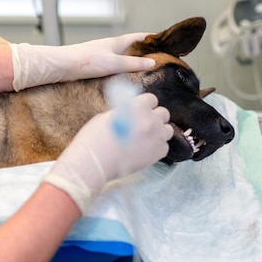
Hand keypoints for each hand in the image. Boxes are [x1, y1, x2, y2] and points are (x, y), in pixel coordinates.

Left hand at [10, 33, 153, 90]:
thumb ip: (133, 64)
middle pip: (131, 46)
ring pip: (123, 56)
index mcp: (117, 42)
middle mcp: (110, 47)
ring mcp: (103, 55)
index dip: (151, 38)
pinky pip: (115, 65)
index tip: (163, 40)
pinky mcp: (96, 65)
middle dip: (144, 50)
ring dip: (133, 60)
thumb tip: (152, 63)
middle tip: (158, 56)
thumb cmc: (86, 61)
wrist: (62, 66)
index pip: (138, 37)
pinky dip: (123, 68)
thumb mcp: (114, 63)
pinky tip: (125, 77)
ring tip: (145, 69)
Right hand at [41, 93, 173, 213]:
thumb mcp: (107, 116)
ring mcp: (156, 136)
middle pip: (163, 113)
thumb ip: (125, 112)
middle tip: (144, 126)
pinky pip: (164, 147)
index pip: (151, 99)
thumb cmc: (95, 138)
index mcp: (137, 106)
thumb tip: (131, 113)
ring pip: (167, 130)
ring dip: (159, 132)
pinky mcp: (158, 153)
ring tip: (146, 140)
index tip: (141, 111)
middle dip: (155, 118)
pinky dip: (157, 148)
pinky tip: (145, 152)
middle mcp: (150, 119)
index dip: (146, 105)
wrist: (94, 162)